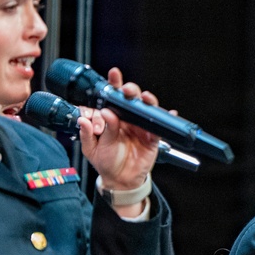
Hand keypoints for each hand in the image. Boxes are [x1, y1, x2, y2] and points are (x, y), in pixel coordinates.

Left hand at [77, 67, 163, 190]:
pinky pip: (159, 126)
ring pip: (146, 108)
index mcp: (110, 117)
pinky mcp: (152, 137)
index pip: (112, 97)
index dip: (113, 84)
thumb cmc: (106, 161)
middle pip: (131, 98)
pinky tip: (169, 113)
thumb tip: (86, 119)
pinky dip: (166, 118)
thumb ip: (89, 133)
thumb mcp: (93, 148)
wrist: (120, 180)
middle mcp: (126, 119)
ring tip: (144, 98)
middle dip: (130, 90)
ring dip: (147, 100)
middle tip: (126, 91)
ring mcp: (140, 127)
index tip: (114, 74)